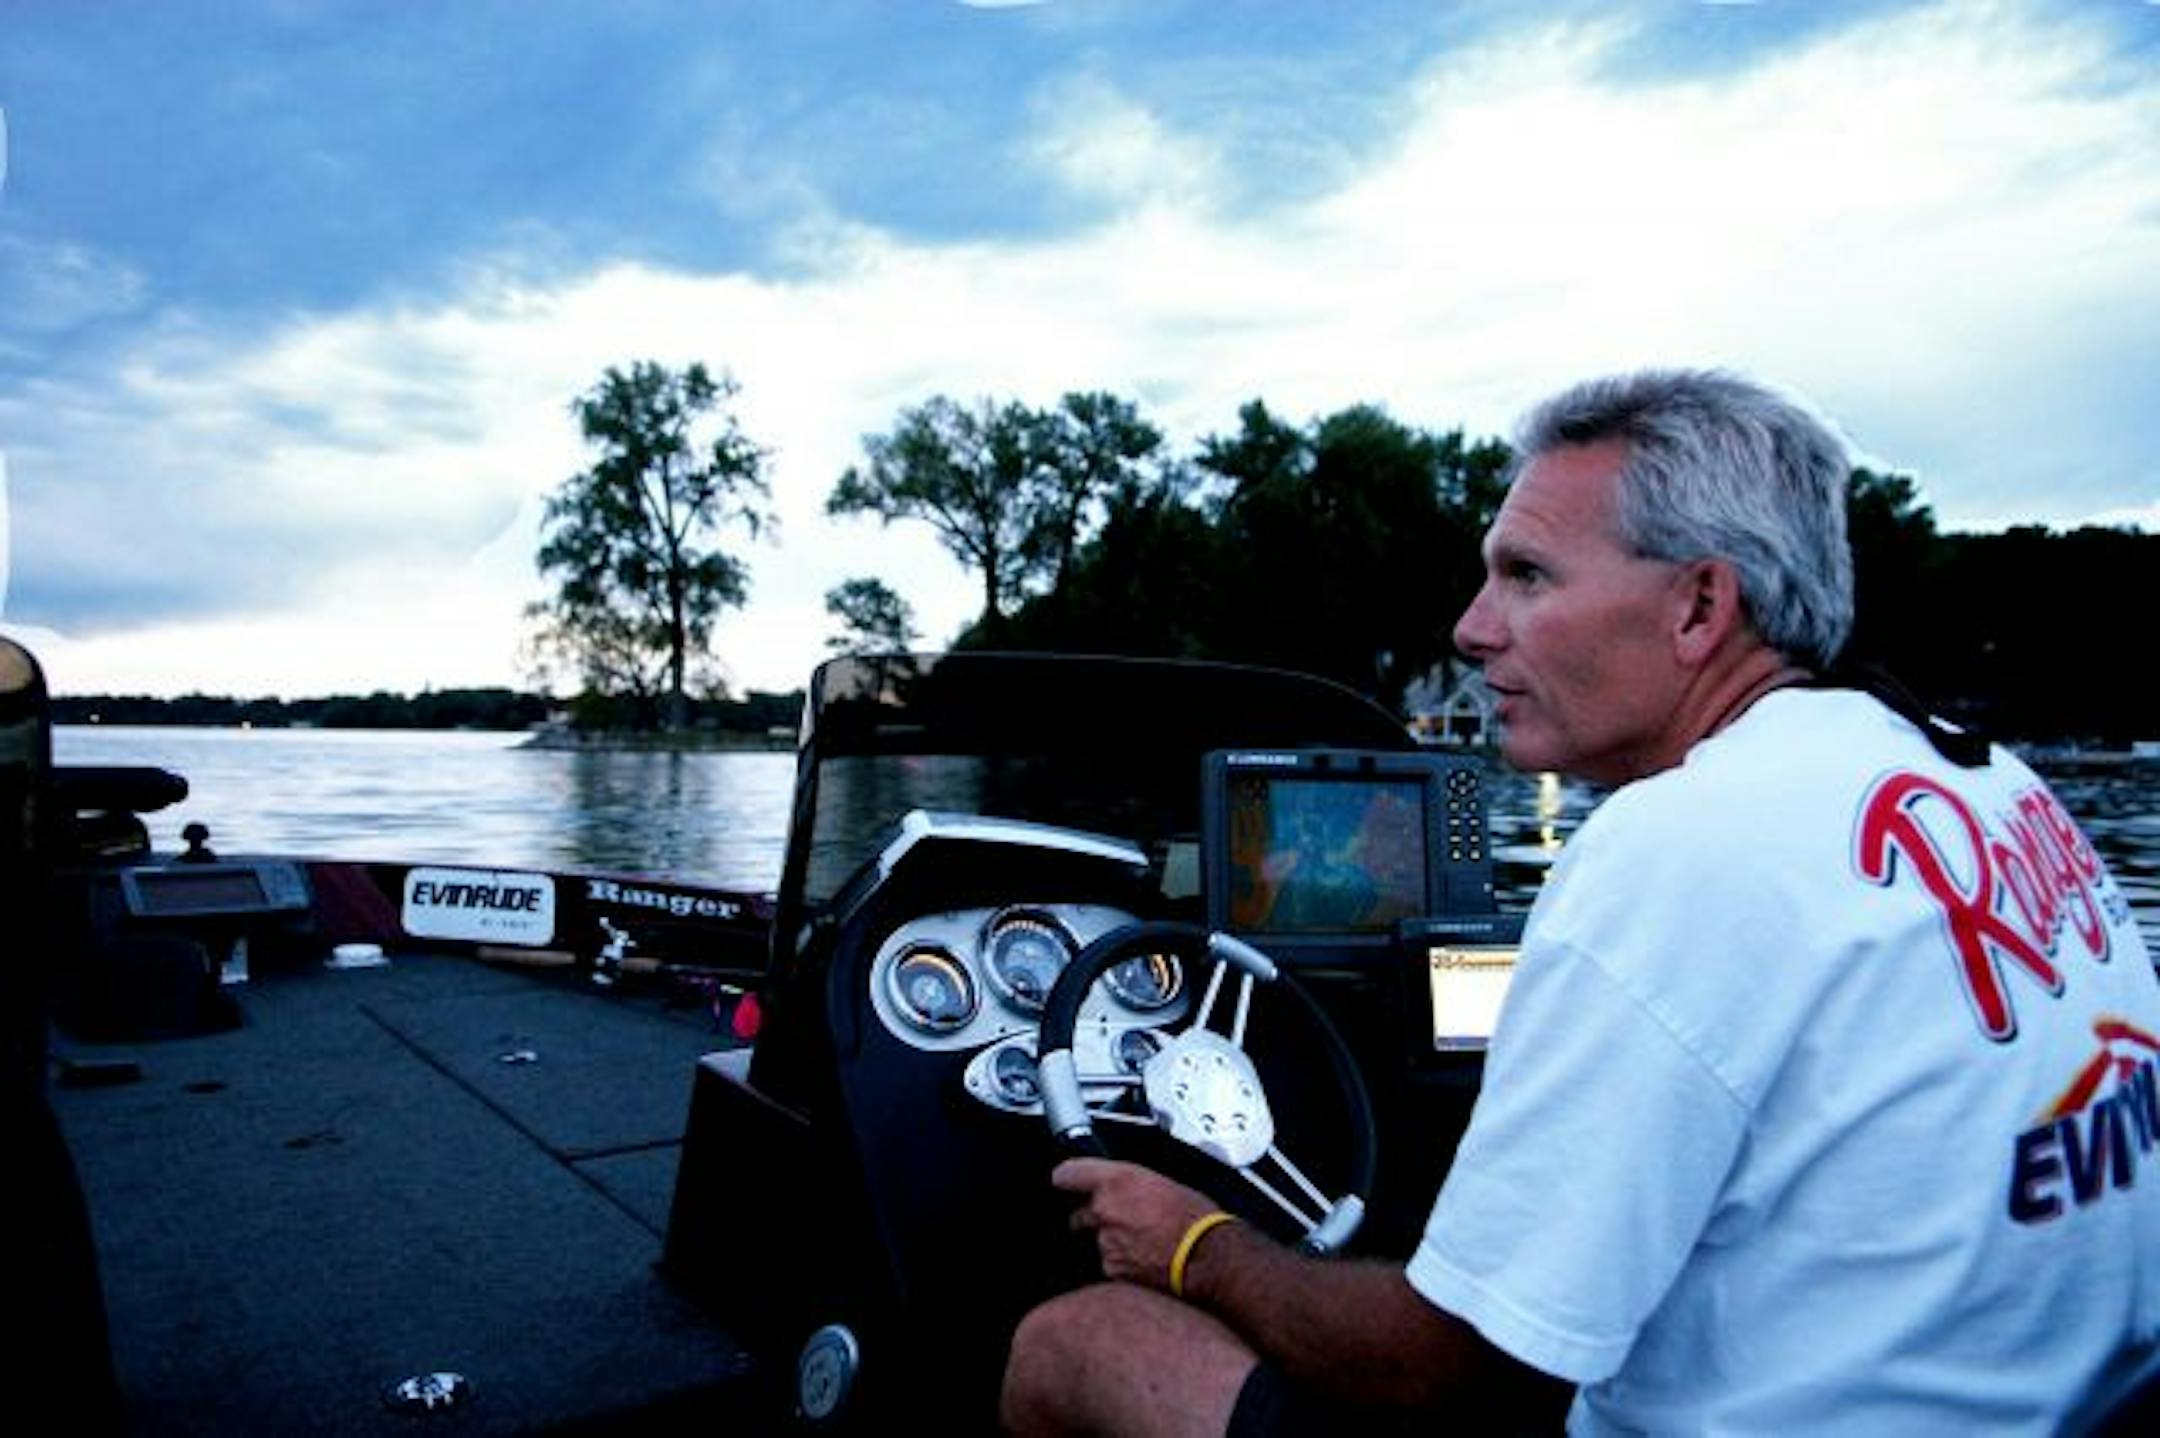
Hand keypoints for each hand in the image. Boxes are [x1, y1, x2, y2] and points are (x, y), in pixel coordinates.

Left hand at [1053, 1158, 1217, 1289]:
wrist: (1211, 1259)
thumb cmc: (1198, 1221)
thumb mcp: (1164, 1184)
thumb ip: (1131, 1185)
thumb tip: (1123, 1191)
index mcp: (1118, 1181)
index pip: (1068, 1174)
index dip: (1066, 1179)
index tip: (1065, 1183)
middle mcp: (1105, 1210)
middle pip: (1079, 1214)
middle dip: (1093, 1220)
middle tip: (1124, 1224)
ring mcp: (1105, 1243)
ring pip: (1097, 1243)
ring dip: (1113, 1245)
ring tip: (1146, 1247)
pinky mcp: (1111, 1271)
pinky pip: (1109, 1267)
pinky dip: (1122, 1267)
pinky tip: (1147, 1263)